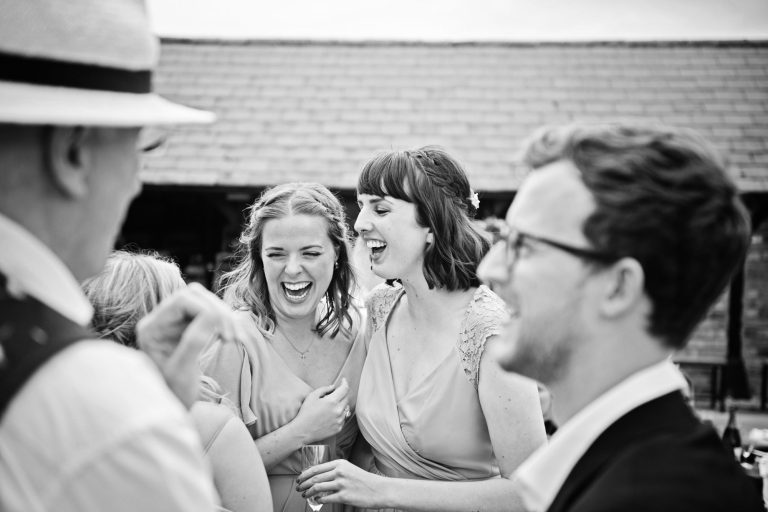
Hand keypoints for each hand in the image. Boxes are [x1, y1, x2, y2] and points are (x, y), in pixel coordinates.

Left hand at [136, 283, 245, 407]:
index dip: (208, 311)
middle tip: (232, 336)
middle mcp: (159, 320)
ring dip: (222, 315)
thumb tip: (214, 316)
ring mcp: (173, 322)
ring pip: (203, 300)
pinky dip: (223, 321)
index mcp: (151, 329)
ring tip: (233, 338)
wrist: (170, 411)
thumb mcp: (182, 371)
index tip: (225, 334)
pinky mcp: (186, 327)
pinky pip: (208, 312)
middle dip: (217, 311)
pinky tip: (229, 337)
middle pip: (193, 295)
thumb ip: (194, 341)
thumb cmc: (172, 396)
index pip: (183, 301)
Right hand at [293, 378, 350, 442]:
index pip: (345, 389)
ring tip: (331, 405)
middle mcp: (338, 411)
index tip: (343, 380)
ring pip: (346, 408)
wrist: (302, 431)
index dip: (345, 383)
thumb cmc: (306, 413)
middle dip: (342, 394)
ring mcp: (339, 420)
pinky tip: (330, 415)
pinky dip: (340, 414)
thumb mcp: (312, 396)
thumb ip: (324, 389)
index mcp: (332, 401)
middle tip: (334, 394)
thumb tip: (333, 387)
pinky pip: (343, 418)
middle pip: (347, 398)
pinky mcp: (339, 428)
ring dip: (341, 404)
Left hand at [296, 459, 386, 508]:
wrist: (380, 489)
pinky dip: (318, 500)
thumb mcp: (349, 469)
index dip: (304, 475)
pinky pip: (326, 499)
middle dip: (303, 484)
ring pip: (317, 488)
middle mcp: (340, 472)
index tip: (299, 479)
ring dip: (308, 492)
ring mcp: (342, 484)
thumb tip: (319, 477)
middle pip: (314, 478)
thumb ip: (336, 471)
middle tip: (298, 488)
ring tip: (304, 495)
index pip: (316, 468)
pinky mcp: (344, 496)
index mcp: (340, 463)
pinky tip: (317, 500)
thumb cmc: (364, 480)